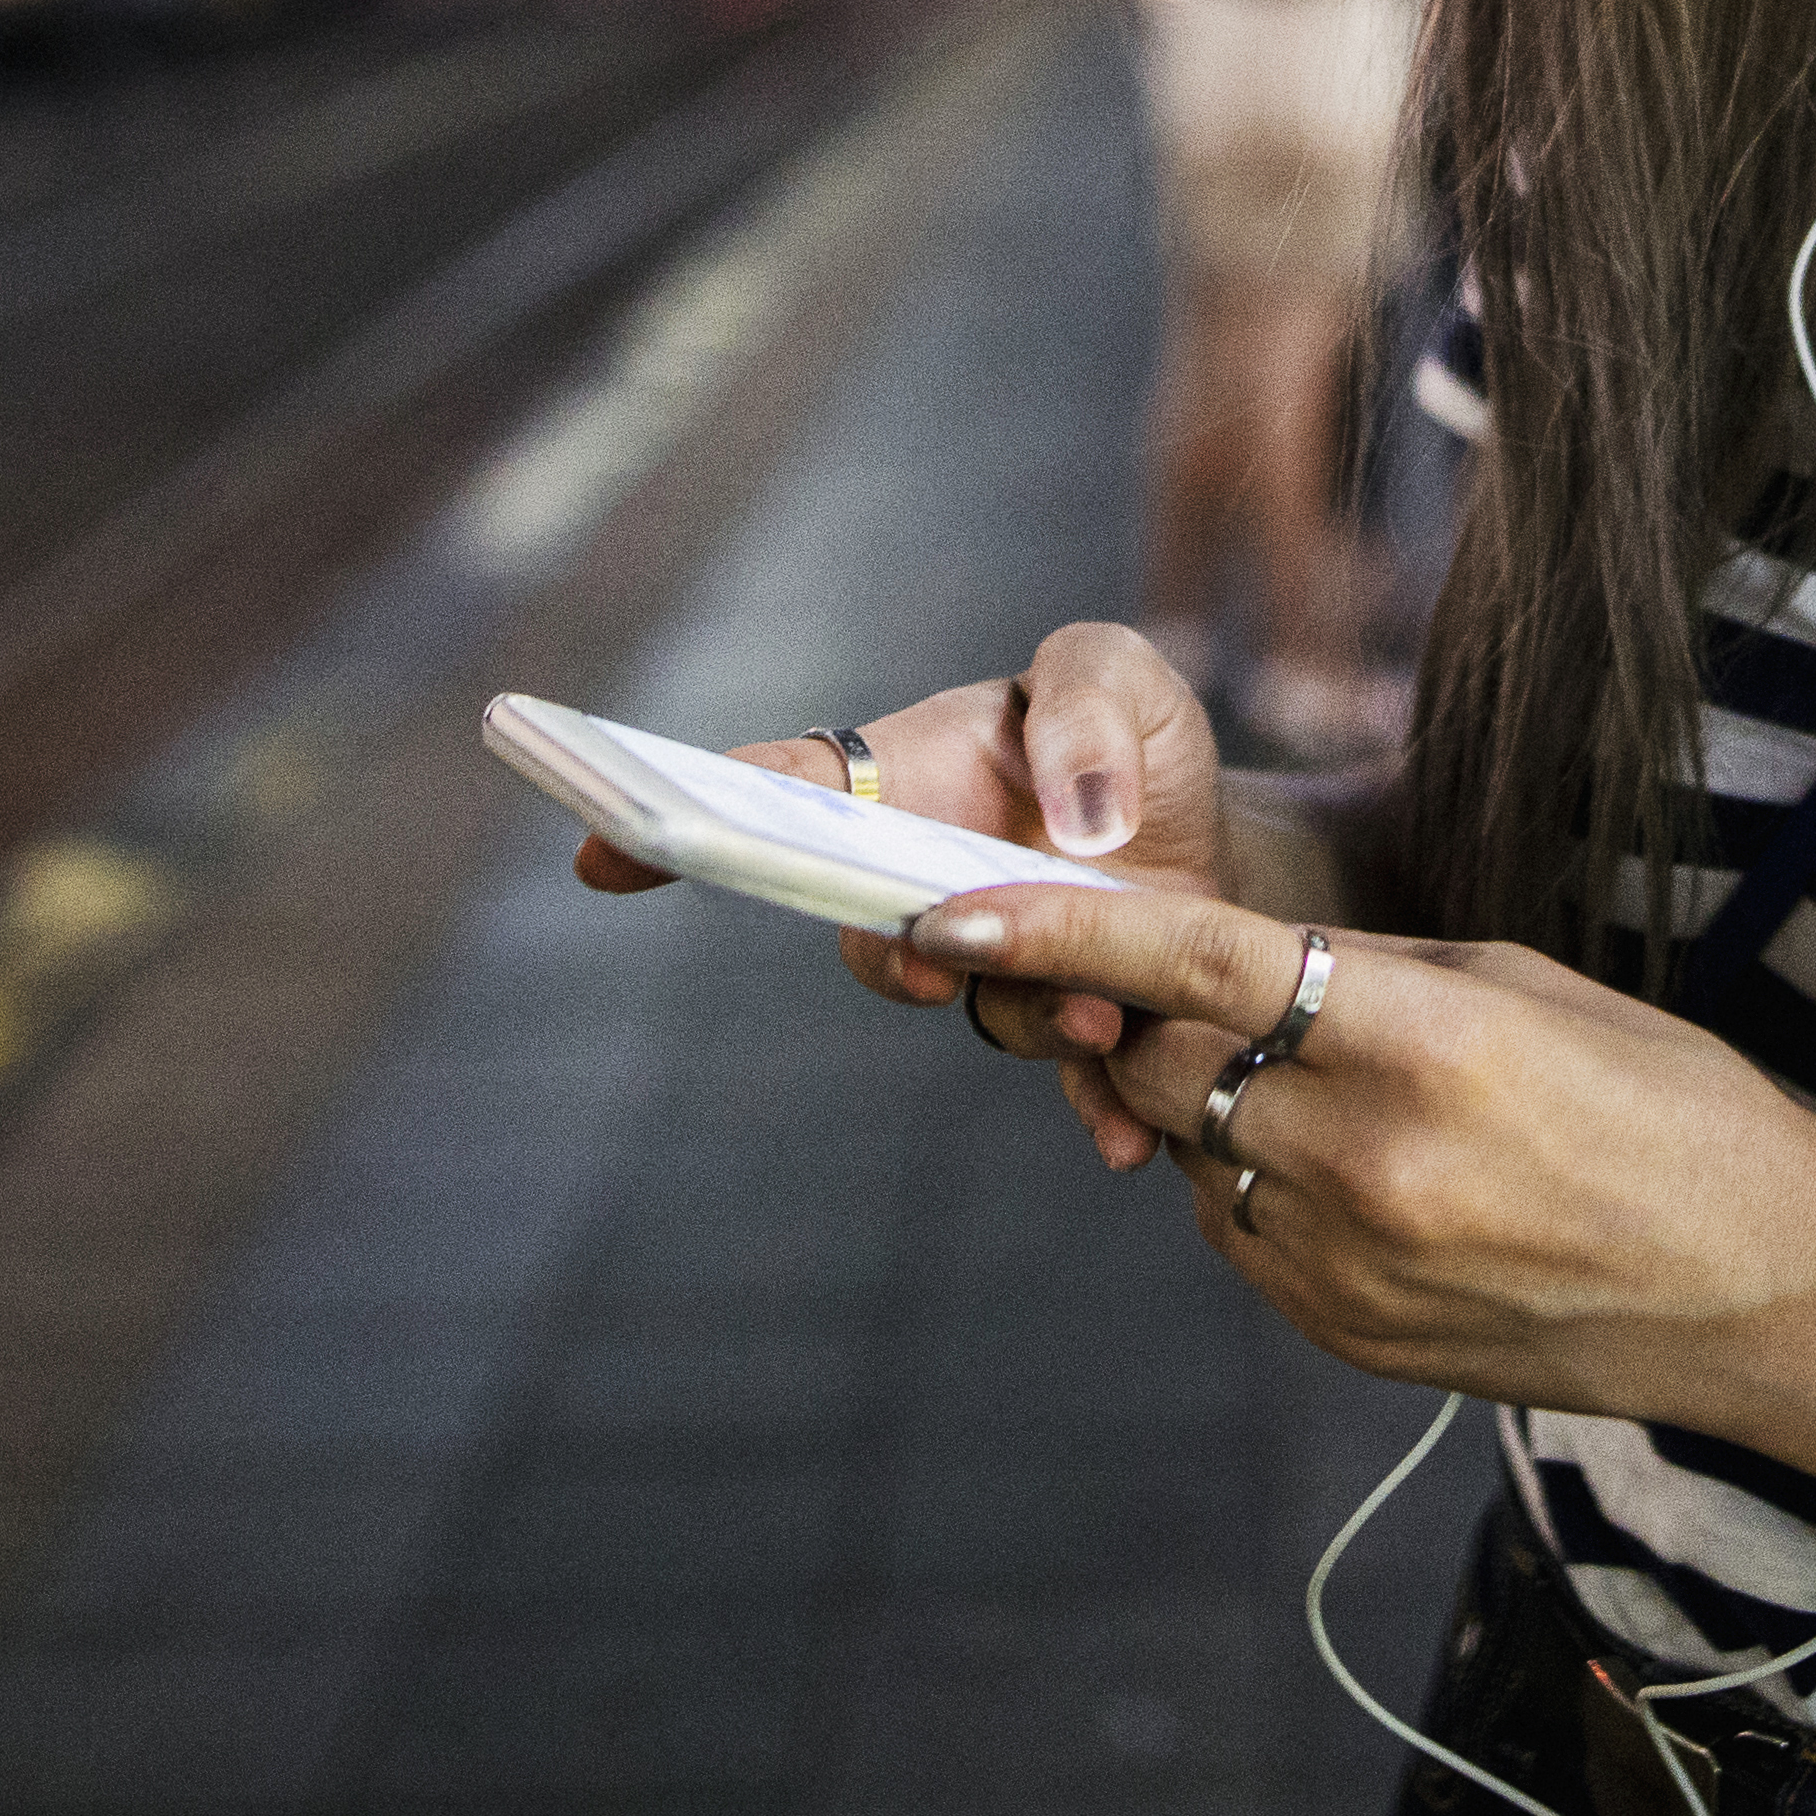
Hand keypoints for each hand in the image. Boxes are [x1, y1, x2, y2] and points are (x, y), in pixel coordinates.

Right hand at [559, 618, 1234, 1083]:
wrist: (1214, 838)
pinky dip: (1093, 1108)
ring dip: (1030, 1017)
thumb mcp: (1117, 674)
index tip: (601, 848)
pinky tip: (1125, 1142)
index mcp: (902, 781)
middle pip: (865, 934)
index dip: (681, 821)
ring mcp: (991, 963)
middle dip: (887, 960)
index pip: (771, 793)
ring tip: (1100, 1016)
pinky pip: (1064, 1081)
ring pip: (977, 1007)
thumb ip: (1088, 709)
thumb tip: (1079, 816)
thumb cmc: (1132, 740)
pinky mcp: (1068, 1023)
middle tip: (928, 964)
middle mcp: (924, 886)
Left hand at [906, 882, 1815, 1481]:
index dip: (1053, 928)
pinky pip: (1235, 1229)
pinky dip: (1261, 1182)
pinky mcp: (1338, 1334)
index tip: (940, 906)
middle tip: (1202, 987)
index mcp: (1422, 1041)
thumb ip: (1359, 974)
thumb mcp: (1524, 989)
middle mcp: (1364, 1159)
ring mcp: (1343, 1264)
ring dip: (1218, 1102)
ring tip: (1342, 1093)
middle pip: (1159, 1061)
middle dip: (1149, 1015)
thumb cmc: (1669, 1107)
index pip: (1190, 964)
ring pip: (1190, 1147)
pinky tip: (1369, 1177)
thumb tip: (1217, 966)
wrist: (1765, 1290)